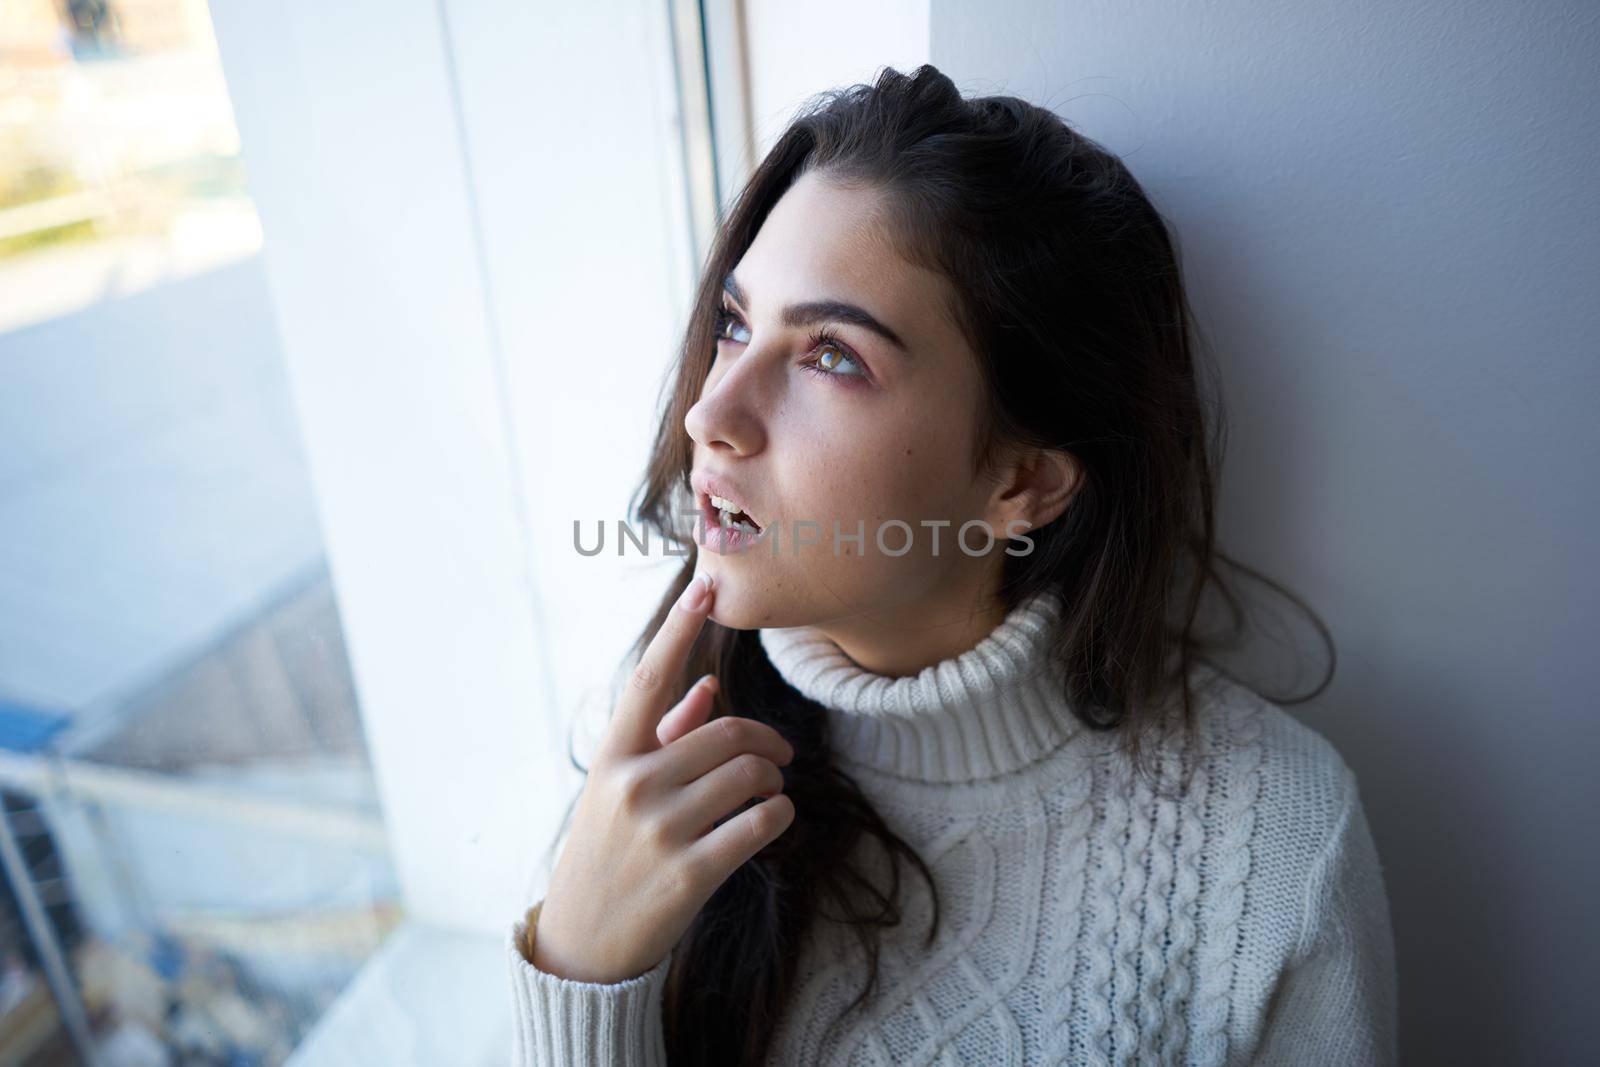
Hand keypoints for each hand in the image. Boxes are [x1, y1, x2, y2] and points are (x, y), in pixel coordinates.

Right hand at [530, 571, 796, 983]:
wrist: (583, 945)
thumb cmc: (607, 855)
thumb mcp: (619, 790)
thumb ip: (662, 736)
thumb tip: (705, 687)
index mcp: (612, 758)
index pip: (648, 679)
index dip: (678, 629)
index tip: (704, 586)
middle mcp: (633, 786)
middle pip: (729, 733)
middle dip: (766, 742)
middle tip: (779, 755)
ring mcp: (660, 831)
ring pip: (750, 775)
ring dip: (774, 779)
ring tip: (769, 791)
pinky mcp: (690, 874)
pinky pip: (760, 824)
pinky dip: (778, 814)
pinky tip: (773, 818)